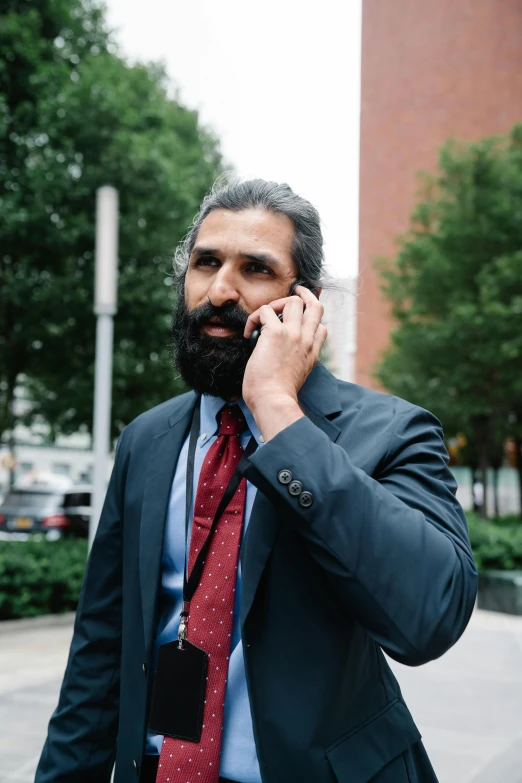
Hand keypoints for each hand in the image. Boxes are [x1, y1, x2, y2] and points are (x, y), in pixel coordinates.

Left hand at [242, 285, 326, 416]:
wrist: (274, 401)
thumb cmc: (279, 395)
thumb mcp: (297, 378)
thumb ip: (296, 363)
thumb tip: (281, 359)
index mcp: (312, 353)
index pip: (321, 327)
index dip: (311, 319)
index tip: (299, 319)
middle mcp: (306, 340)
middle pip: (315, 306)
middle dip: (304, 294)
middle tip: (293, 291)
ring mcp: (293, 334)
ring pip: (293, 301)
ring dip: (277, 302)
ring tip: (263, 315)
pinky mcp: (275, 333)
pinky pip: (266, 310)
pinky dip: (255, 317)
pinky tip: (248, 332)